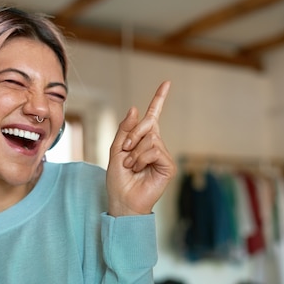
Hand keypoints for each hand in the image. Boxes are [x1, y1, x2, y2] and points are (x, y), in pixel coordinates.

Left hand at [106, 81, 175, 216]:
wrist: (122, 201)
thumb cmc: (118, 180)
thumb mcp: (116, 150)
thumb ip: (125, 130)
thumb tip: (136, 109)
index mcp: (143, 141)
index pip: (153, 117)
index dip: (159, 100)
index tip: (166, 83)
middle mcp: (155, 145)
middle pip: (149, 124)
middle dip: (133, 134)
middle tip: (125, 150)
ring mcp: (162, 156)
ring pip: (150, 138)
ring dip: (134, 151)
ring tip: (130, 165)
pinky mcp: (168, 166)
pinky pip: (155, 149)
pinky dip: (141, 158)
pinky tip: (138, 169)